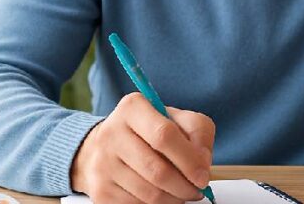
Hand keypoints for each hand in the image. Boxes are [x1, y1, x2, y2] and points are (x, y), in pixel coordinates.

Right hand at [70, 93, 214, 203]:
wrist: (107, 146)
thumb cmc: (149, 131)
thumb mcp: (177, 119)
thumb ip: (198, 132)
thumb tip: (202, 163)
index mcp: (133, 108)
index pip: (164, 135)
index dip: (189, 160)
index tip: (203, 176)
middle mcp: (112, 133)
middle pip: (157, 170)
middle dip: (185, 186)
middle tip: (197, 190)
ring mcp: (102, 163)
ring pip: (149, 193)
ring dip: (174, 198)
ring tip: (182, 192)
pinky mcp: (100, 190)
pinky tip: (162, 194)